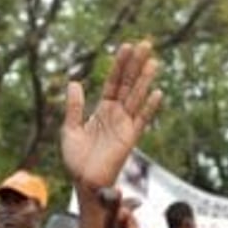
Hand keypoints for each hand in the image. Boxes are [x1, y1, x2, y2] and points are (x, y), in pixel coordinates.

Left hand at [62, 41, 161, 191]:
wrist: (84, 182)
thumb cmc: (77, 161)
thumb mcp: (70, 129)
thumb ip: (74, 107)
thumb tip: (75, 82)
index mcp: (103, 111)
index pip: (113, 82)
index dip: (119, 65)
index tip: (126, 46)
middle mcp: (116, 115)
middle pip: (128, 85)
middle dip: (136, 65)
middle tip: (146, 44)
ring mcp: (124, 126)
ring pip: (136, 98)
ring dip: (145, 80)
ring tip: (153, 61)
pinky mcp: (129, 139)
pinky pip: (141, 120)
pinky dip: (149, 107)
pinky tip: (157, 92)